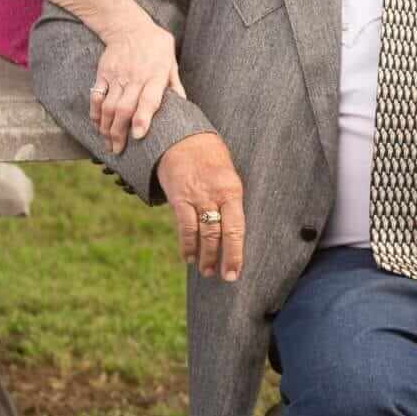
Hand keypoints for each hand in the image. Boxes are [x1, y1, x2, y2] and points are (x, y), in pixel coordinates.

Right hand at [88, 15, 185, 153]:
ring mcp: (117, 75)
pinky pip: (97, 96)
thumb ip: (174, 84)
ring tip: (108, 143)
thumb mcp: (171, 61)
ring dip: (106, 128)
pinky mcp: (103, 73)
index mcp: (155, 75)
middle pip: (124, 108)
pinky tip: (98, 125)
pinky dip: (95, 113)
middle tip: (118, 150)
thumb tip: (183, 104)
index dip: (142, 118)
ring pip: (108, 106)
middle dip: (119, 133)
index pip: (148, 99)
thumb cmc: (155, 46)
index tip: (137, 136)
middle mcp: (135, 77)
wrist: (129, 26)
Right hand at [156, 135, 244, 282]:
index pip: (237, 227)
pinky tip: (188, 256)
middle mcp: (215, 195)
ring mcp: (196, 197)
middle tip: (224, 277)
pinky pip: (184, 227)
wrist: (184, 137)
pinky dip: (187, 245)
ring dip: (204, 256)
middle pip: (220, 234)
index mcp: (232, 190)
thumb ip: (229, 200)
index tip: (236, 272)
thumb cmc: (210, 157)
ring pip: (202, 234)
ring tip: (206, 270)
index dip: (236, 253)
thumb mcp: (227, 175)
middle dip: (222, 259)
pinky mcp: (179, 198)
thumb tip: (232, 230)